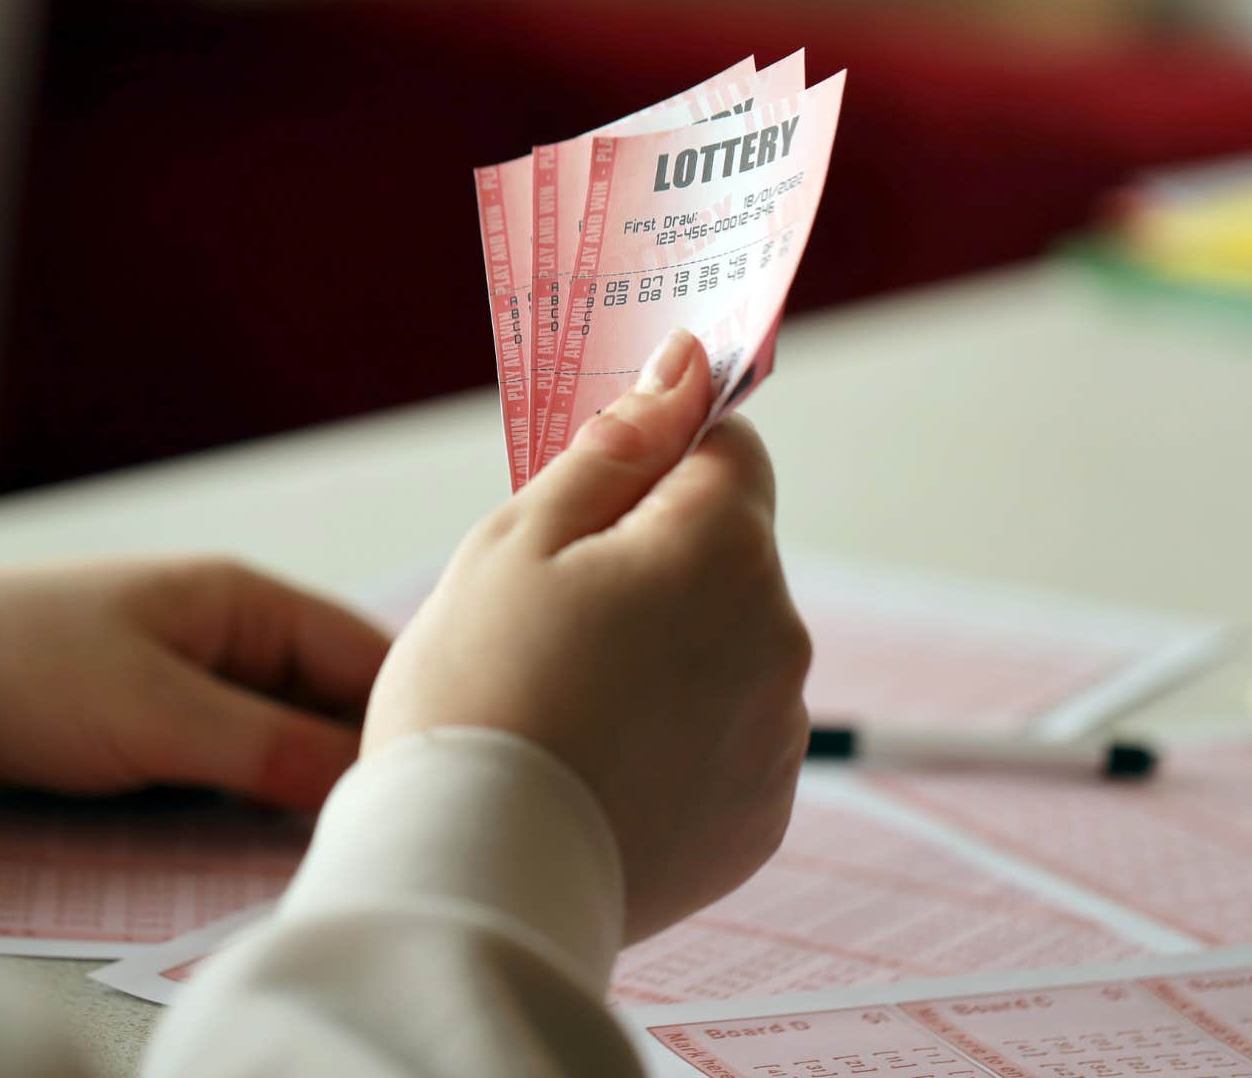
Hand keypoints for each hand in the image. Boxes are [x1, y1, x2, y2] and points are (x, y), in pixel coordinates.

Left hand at [0, 558, 389, 809]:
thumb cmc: (19, 667)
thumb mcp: (158, 711)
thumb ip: (268, 747)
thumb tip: (364, 776)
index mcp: (240, 602)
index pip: (361, 656)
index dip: (403, 716)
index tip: (436, 783)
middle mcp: (221, 640)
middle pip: (322, 707)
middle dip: (347, 764)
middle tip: (379, 829)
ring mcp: (180, 689)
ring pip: (271, 747)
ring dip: (290, 792)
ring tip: (323, 845)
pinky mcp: (139, 736)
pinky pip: (216, 774)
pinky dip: (238, 806)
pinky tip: (252, 847)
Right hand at [364, 329, 810, 941]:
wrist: (473, 878)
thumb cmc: (476, 694)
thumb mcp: (516, 541)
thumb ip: (613, 449)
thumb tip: (682, 372)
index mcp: (723, 549)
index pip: (728, 449)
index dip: (658, 458)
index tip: (597, 497)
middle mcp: (778, 637)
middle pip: (726, 557)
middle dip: (654, 566)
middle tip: (550, 622)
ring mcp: (776, 735)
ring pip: (726, 651)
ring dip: (668, 657)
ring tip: (567, 709)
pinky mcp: (762, 817)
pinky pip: (725, 742)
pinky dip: (676, 743)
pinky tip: (599, 767)